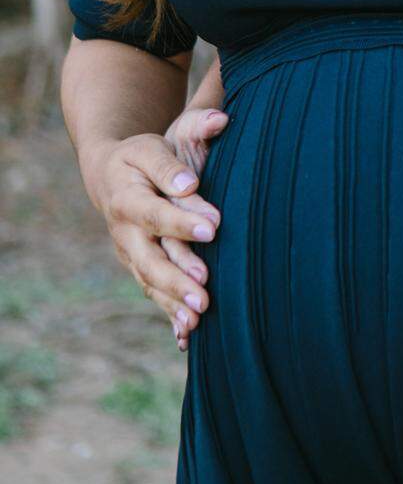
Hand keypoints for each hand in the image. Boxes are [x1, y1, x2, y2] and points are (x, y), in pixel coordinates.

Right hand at [84, 127, 223, 350]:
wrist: (108, 174)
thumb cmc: (137, 157)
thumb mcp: (149, 148)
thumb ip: (171, 162)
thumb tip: (191, 181)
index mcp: (127, 200)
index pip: (156, 214)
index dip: (182, 223)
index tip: (213, 229)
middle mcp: (125, 233)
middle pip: (150, 261)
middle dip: (177, 280)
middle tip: (205, 295)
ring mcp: (130, 254)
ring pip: (151, 283)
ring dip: (174, 303)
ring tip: (199, 320)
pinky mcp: (138, 267)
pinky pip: (153, 293)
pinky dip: (168, 314)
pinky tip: (188, 335)